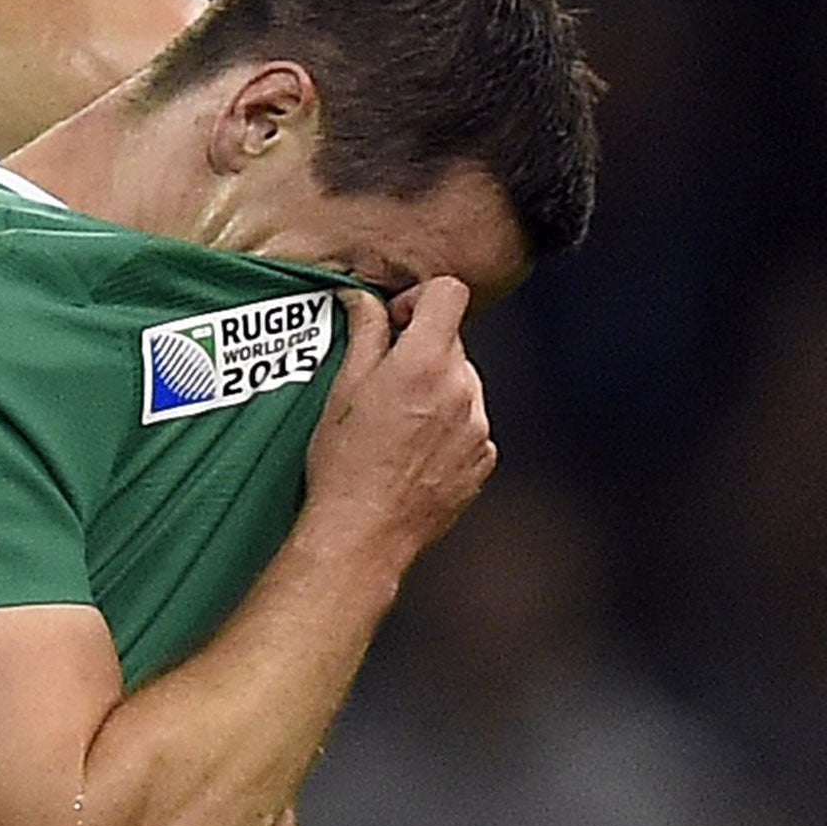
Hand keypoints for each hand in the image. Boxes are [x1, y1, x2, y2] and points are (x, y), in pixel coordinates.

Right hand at [304, 276, 494, 566]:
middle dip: (421, 352)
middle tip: (384, 383)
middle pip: (452, 343)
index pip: (450, 293)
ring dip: (436, 391)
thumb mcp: (343, 388)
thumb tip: (364, 300)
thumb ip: (364, 333)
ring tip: (397, 425)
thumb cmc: (345, 466)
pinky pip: (470, 424)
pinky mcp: (483, 459)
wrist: (364, 532)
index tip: (398, 322)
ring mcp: (478, 427)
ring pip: (462, 385)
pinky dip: (448, 428)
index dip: (420, 300)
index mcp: (426, 363)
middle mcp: (462, 390)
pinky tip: (413, 451)